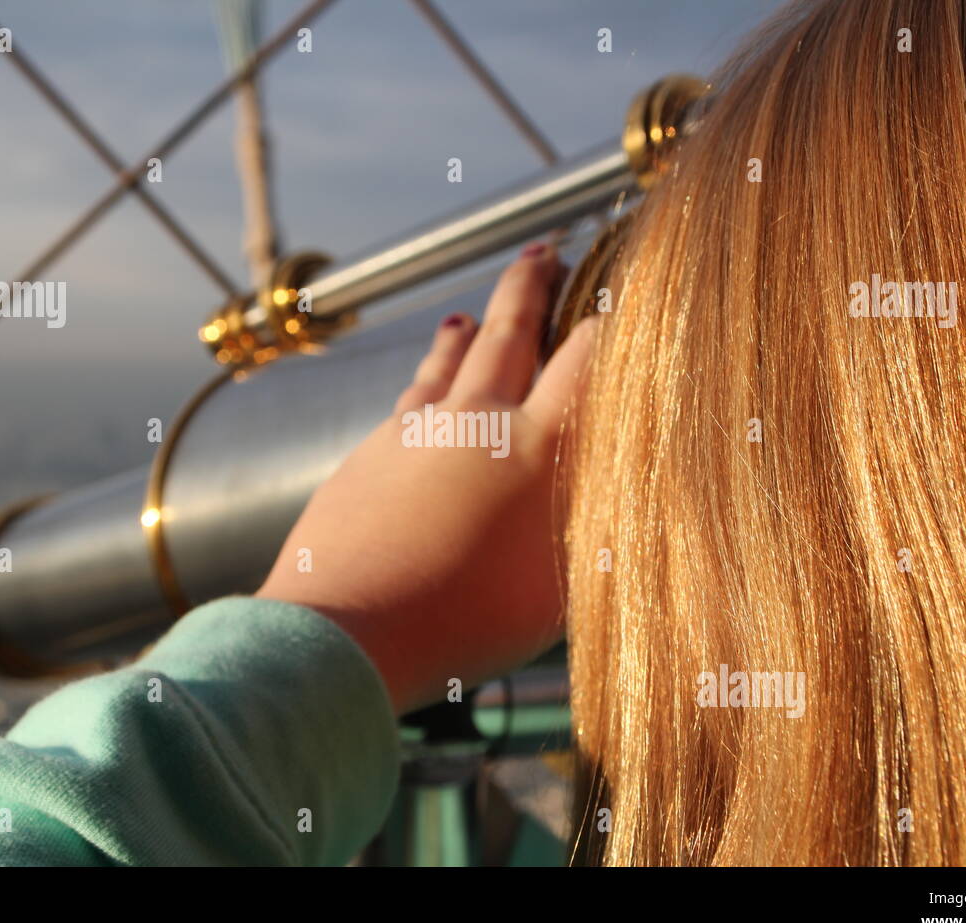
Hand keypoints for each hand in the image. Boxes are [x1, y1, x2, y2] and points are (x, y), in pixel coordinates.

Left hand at [256, 243, 597, 714]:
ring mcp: (412, 433)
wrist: (345, 628)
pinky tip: (421, 396)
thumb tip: (615, 496)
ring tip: (467, 315)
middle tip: (542, 251)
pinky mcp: (366, 456)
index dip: (609, 322)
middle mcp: (474, 422)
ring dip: (464, 332)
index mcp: (533, 447)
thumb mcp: (558, 589)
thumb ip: (590, 530)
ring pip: (445, 364)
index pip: (586, 360)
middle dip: (529, 286)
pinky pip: (405, 405)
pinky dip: (422, 386)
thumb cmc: (463, 621)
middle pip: (507, 333)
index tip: (620, 296)